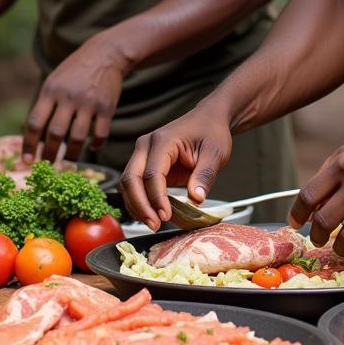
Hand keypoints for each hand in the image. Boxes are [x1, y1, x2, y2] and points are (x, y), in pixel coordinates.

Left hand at [22, 39, 128, 162]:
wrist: (105, 54)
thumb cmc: (75, 71)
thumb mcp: (54, 81)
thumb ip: (45, 105)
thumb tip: (34, 137)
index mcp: (51, 91)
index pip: (34, 123)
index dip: (28, 145)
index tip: (26, 161)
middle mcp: (68, 97)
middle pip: (54, 134)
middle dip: (48, 154)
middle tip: (47, 165)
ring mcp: (89, 102)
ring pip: (76, 138)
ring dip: (70, 154)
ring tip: (67, 160)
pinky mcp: (107, 107)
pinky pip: (100, 133)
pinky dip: (95, 144)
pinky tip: (91, 147)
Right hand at [120, 105, 233, 231]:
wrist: (208, 119)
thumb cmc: (211, 132)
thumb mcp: (215, 152)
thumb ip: (205, 175)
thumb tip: (196, 199)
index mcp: (163, 140)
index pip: (152, 173)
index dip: (157, 198)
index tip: (166, 216)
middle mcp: (146, 145)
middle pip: (131, 179)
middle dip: (140, 205)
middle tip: (154, 225)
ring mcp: (143, 154)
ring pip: (128, 184)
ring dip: (137, 206)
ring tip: (153, 224)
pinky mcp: (145, 164)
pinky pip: (134, 185)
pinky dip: (139, 201)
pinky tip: (151, 215)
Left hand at [289, 119, 343, 255]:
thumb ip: (335, 165)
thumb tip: (317, 192)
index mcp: (343, 164)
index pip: (308, 196)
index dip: (297, 214)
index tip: (296, 222)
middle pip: (323, 222)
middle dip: (316, 236)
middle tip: (317, 238)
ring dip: (340, 247)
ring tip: (341, 246)